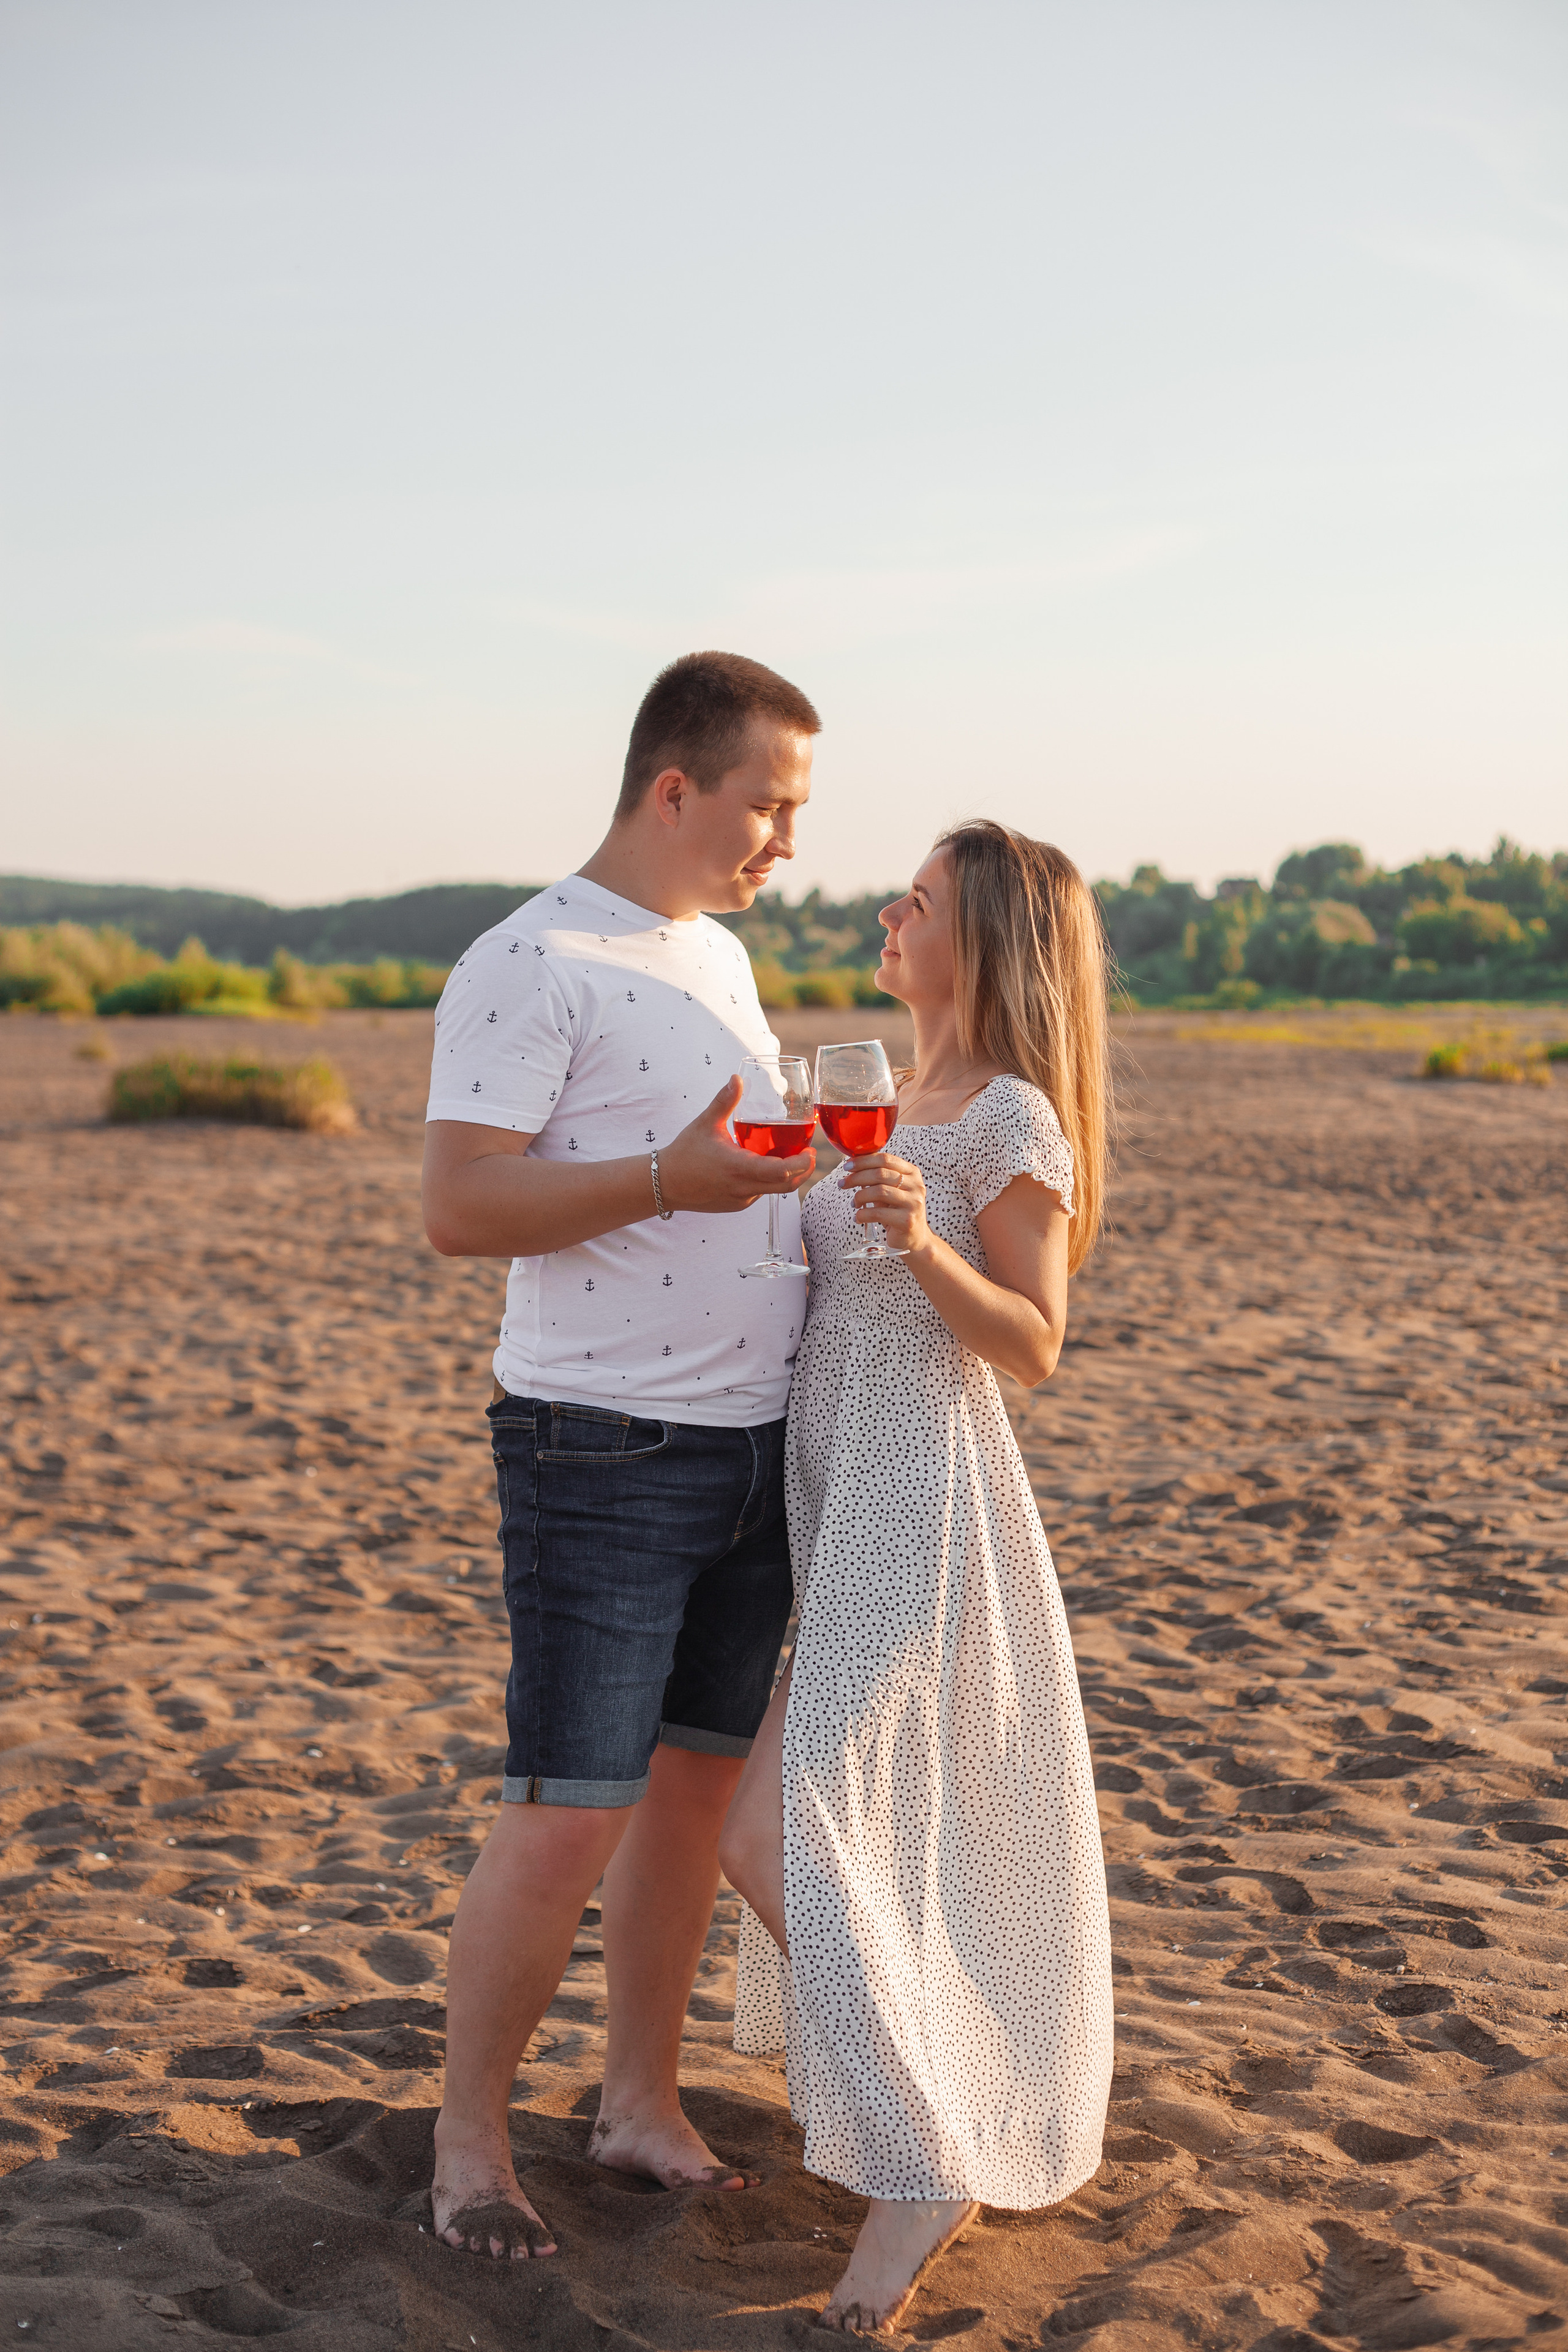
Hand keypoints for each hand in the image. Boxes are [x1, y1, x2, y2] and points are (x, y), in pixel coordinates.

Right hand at [659, 1076, 814, 1214]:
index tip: (810, 1151)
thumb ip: (725, 1100)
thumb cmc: (685, 1152)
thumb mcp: (705, 1123)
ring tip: (789, 1157)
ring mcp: (741, 1200)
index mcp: (739, 1167)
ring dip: (786, 1176)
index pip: (782, 1171)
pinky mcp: (736, 1206)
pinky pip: (760, 1194)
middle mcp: (743, 1188)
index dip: (802, 1163)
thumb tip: (737, 1077)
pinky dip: (768, 1182)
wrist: (664, 1184)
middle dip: (803, 1171)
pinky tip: (762, 1166)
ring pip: (774, 1191)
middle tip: (809, 1155)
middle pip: (787, 1186)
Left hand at [842, 1151, 930, 1256]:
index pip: (885, 1159)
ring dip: (859, 1196)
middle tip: (843, 1183)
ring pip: (879, 1191)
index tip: (847, 1166)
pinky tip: (858, 1217)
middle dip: (856, 1177)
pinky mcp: (907, 1220)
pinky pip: (877, 1213)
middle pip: (880, 1174)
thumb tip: (851, 1166)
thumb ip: (877, 1177)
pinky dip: (862, 1215)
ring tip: (854, 1203)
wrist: (913, 1237)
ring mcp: (913, 1203)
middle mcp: (916, 1186)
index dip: (863, 1161)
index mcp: (912, 1173)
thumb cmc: (896, 1210)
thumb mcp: (890, 1189)